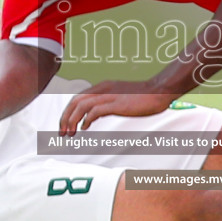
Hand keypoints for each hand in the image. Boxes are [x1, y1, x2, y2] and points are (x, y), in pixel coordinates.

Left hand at [59, 80, 178, 134]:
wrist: (159, 90)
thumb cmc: (143, 96)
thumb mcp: (119, 98)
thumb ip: (106, 104)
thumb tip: (93, 116)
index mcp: (102, 87)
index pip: (77, 98)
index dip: (68, 112)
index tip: (65, 126)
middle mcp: (102, 89)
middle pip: (75, 101)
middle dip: (65, 118)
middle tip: (62, 133)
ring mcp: (109, 95)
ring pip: (81, 106)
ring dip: (72, 121)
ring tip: (70, 134)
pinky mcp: (116, 103)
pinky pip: (95, 111)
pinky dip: (86, 120)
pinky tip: (85, 128)